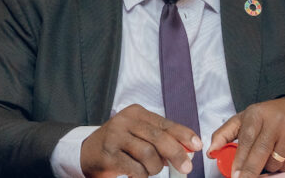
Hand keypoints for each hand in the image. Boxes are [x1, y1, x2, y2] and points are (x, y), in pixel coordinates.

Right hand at [79, 104, 202, 177]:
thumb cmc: (119, 144)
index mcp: (135, 113)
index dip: (183, 135)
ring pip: (149, 154)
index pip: (165, 123)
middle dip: (176, 154)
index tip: (197, 146)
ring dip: (154, 168)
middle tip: (185, 168)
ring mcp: (114, 137)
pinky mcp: (108, 154)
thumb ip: (161, 139)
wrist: (87, 152)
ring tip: (149, 169)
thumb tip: (187, 149)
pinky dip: (142, 175)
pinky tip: (137, 173)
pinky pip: (135, 168)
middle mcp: (124, 121)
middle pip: (159, 138)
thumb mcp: (139, 135)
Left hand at [207, 98, 284, 177]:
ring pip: (275, 162)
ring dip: (267, 167)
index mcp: (257, 115)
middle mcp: (276, 123)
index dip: (240, 160)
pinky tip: (280, 156)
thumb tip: (211, 152)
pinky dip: (281, 167)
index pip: (247, 140)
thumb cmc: (266, 117)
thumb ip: (224, 134)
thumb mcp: (243, 119)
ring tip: (266, 156)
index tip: (235, 174)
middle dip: (250, 171)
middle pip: (261, 153)